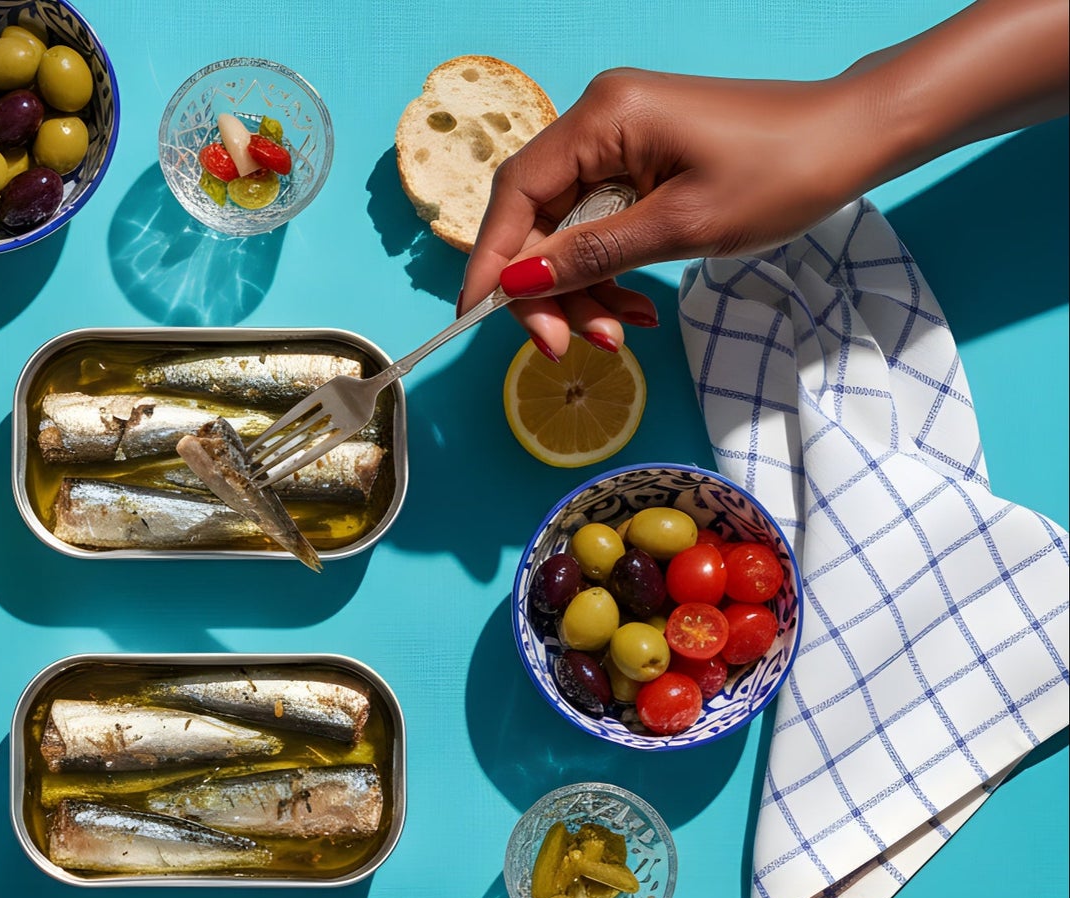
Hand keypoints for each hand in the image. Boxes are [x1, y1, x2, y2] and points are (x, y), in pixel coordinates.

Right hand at [459, 69, 875, 357]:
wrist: (852, 141)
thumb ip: (592, 254)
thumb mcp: (680, 227)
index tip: (477, 318)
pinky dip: (609, 275)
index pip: (517, 193)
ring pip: (567, 233)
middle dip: (549, 291)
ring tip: (620, 335)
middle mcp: (601, 121)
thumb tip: (519, 281)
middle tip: (571, 347)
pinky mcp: (642, 165)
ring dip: (583, 293)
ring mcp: (622, 142)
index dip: (492, 260)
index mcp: (605, 119)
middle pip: (538, 219)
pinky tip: (635, 310)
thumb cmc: (779, 174)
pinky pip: (601, 229)